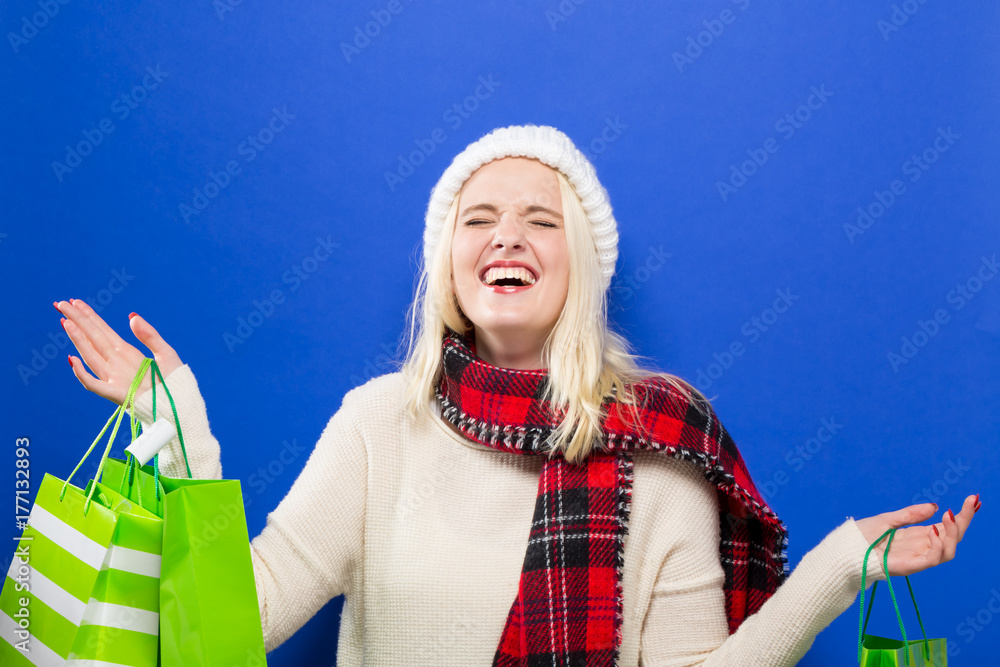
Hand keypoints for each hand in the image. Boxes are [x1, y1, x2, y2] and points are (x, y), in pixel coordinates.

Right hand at [54, 298, 182, 405]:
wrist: (181, 404)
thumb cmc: (174, 381)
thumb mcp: (165, 353)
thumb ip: (149, 335)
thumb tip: (131, 316)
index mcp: (127, 352)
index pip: (103, 330)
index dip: (89, 316)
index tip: (75, 302)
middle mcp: (116, 363)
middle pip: (93, 338)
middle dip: (77, 320)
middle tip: (61, 304)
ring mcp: (114, 378)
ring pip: (90, 355)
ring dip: (77, 339)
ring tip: (66, 321)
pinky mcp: (116, 394)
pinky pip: (93, 383)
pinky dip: (81, 373)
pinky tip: (72, 359)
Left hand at [855, 494, 979, 576]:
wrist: (845, 550)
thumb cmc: (862, 537)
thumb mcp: (888, 519)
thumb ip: (910, 514)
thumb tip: (934, 507)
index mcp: (918, 536)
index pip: (946, 526)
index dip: (961, 515)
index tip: (972, 499)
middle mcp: (921, 547)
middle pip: (952, 538)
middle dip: (964, 521)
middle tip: (971, 503)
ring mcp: (917, 558)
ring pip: (948, 551)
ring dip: (953, 533)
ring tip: (948, 517)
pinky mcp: (910, 566)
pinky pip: (932, 559)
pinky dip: (937, 546)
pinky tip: (933, 530)